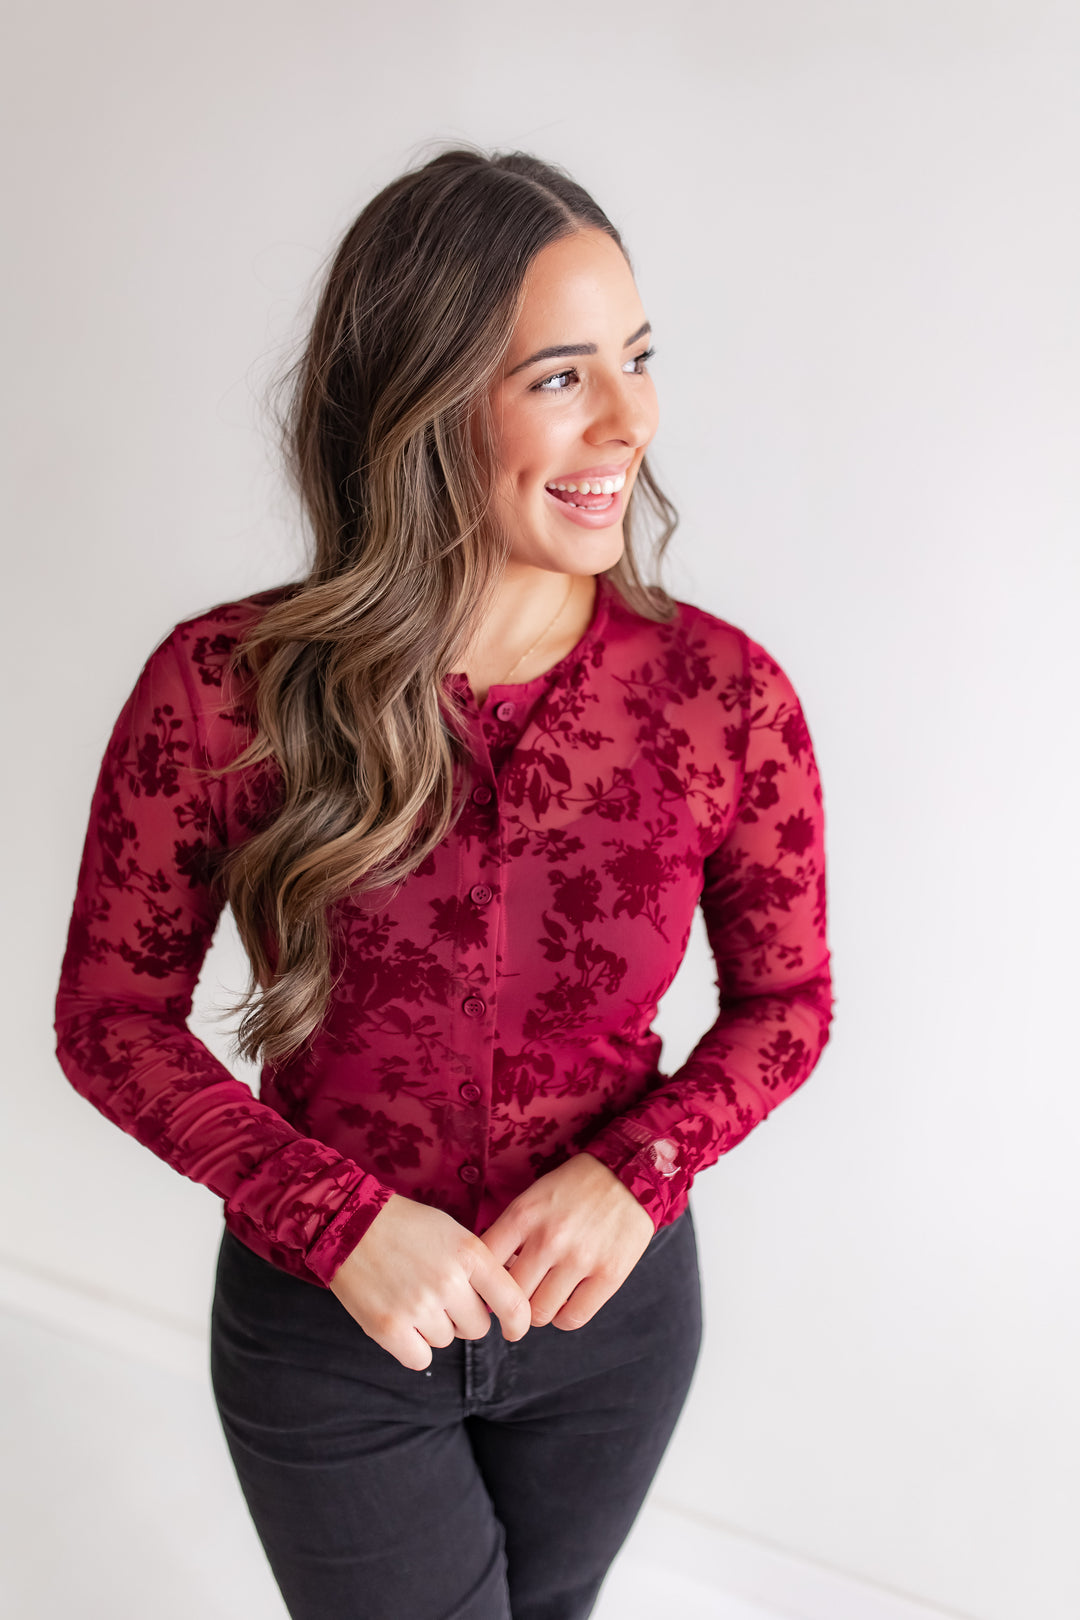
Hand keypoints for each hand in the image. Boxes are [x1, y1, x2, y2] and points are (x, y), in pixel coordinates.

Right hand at [328, 1193, 531, 1371]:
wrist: (349, 1222)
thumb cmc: (406, 1226)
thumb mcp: (453, 1232)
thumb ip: (480, 1265)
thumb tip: (506, 1301)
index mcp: (470, 1254)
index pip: (512, 1303)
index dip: (518, 1323)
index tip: (513, 1329)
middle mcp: (448, 1282)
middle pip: (477, 1327)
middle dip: (463, 1317)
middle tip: (441, 1296)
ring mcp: (418, 1306)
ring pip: (446, 1340)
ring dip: (434, 1327)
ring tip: (412, 1296)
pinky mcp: (388, 1328)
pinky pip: (421, 1358)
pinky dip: (414, 1346)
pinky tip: (403, 1322)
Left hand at [479, 1152, 654, 1331]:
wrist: (628, 1173)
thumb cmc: (574, 1187)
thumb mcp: (533, 1197)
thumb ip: (511, 1233)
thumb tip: (491, 1277)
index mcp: (524, 1215)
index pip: (485, 1264)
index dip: (482, 1280)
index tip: (489, 1285)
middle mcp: (549, 1239)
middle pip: (511, 1295)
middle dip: (510, 1301)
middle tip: (517, 1298)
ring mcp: (580, 1259)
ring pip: (540, 1313)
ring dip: (537, 1312)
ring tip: (542, 1299)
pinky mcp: (609, 1275)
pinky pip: (572, 1319)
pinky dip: (563, 1318)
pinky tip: (564, 1303)